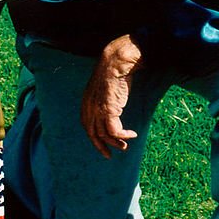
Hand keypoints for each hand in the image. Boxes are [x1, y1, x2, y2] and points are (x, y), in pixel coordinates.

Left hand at [81, 35, 142, 158]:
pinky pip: (114, 131)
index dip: (94, 138)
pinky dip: (123, 136)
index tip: (103, 145)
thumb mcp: (106, 89)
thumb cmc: (114, 72)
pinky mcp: (108, 111)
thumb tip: (113, 107)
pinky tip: (132, 135)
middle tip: (110, 155)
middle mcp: (89, 108)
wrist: (115, 62)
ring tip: (125, 146)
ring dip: (116, 143)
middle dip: (101, 146)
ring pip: (104, 135)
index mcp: (86, 103)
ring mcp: (98, 110)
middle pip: (92, 134)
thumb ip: (105, 99)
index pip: (87, 126)